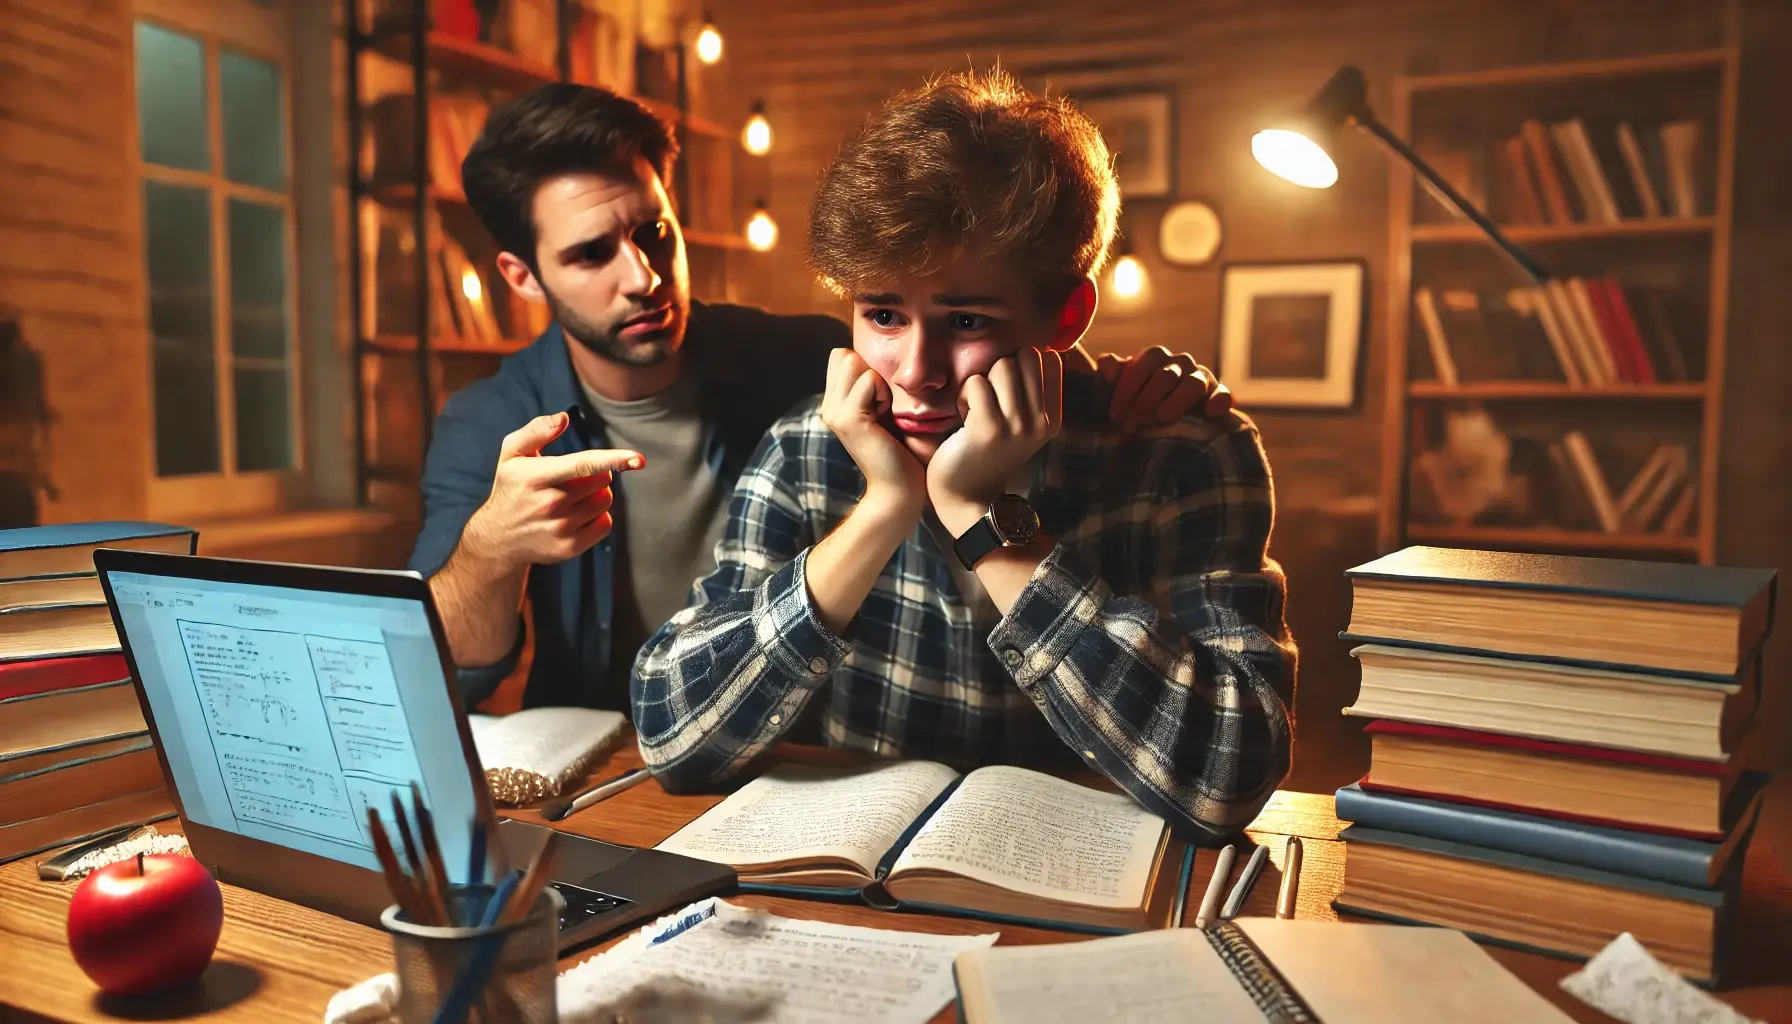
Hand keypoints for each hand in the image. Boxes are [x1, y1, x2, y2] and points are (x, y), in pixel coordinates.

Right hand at [462, 412, 642, 570]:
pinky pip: (605, 524)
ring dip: (596, 494)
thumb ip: (536, 431)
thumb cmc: (512, 487)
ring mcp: (560, 529)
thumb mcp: (512, 454)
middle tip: (573, 478)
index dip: (612, 459)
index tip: (638, 459)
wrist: (498, 539)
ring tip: (571, 497)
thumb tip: (564, 418)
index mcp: (534, 477)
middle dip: (595, 473)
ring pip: (605, 500)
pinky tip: (576, 515)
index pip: (581, 465)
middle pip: (601, 480)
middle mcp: (548, 505)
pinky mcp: (570, 548)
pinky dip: (598, 516)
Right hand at [818, 348, 926, 519]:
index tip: (879, 399)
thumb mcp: (882, 411)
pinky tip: (886, 416)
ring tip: (884, 411)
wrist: (899, 489)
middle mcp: (828, 407)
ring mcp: (834, 413)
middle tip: (882, 405)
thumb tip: (871, 358)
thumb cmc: (900, 450)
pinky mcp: (849, 419)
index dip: (864, 367)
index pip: (840, 356)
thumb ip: (871, 387)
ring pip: (853, 362)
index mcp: (834, 404)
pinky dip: (884, 392)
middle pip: (843, 355)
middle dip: (869, 370)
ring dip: (877, 381)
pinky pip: (869, 379)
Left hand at [928, 347, 1062, 535]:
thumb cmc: (987, 453)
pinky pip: (976, 383)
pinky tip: (964, 418)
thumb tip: (1031, 349)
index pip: (1050, 359)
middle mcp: (1040, 422)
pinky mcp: (988, 428)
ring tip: (976, 409)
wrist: (968, 498)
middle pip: (1026, 355)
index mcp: (1052, 418)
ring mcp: (1017, 426)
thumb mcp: (1021, 426)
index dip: (1023, 363)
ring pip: (1001, 365)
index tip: (1008, 391)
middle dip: (1001, 368)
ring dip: (980, 382)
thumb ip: (1030, 393)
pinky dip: (964, 396)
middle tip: (989, 398)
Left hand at [1097, 346, 1232, 433]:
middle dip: (1145, 401)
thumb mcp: (1121, 396)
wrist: (1170, 430)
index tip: (1114, 415)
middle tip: (1130, 427)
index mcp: (1156, 360)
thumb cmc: (1139, 410)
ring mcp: (1202, 378)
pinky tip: (1209, 413)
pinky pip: (1222, 394)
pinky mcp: (1219, 396)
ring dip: (1177, 401)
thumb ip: (1111, 378)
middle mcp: (1180, 364)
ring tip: (1163, 418)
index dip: (1127, 388)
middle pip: (1166, 375)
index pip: (1144, 363)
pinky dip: (1218, 401)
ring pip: (1193, 383)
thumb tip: (1105, 362)